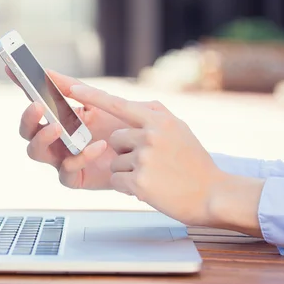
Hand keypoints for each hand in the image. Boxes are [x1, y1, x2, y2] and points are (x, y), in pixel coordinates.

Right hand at [5, 67, 129, 189]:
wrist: (151, 155)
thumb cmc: (125, 127)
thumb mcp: (101, 102)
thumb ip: (74, 89)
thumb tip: (47, 71)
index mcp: (60, 117)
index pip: (35, 100)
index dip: (22, 85)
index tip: (11, 67)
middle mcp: (56, 139)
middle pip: (27, 131)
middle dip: (28, 118)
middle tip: (38, 106)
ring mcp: (62, 158)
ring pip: (35, 152)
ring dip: (43, 138)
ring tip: (58, 127)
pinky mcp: (75, 178)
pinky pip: (65, 171)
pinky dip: (79, 157)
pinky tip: (98, 145)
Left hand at [68, 84, 228, 225]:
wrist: (213, 194)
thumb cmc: (195, 162)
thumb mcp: (179, 129)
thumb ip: (154, 115)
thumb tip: (133, 104)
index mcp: (158, 120)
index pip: (118, 103)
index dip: (92, 96)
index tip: (71, 88)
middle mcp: (150, 136)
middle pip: (115, 139)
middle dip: (126, 151)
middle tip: (153, 161)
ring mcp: (144, 159)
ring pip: (114, 161)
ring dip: (128, 171)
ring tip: (154, 175)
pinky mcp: (139, 182)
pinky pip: (116, 180)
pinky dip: (128, 187)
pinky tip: (150, 187)